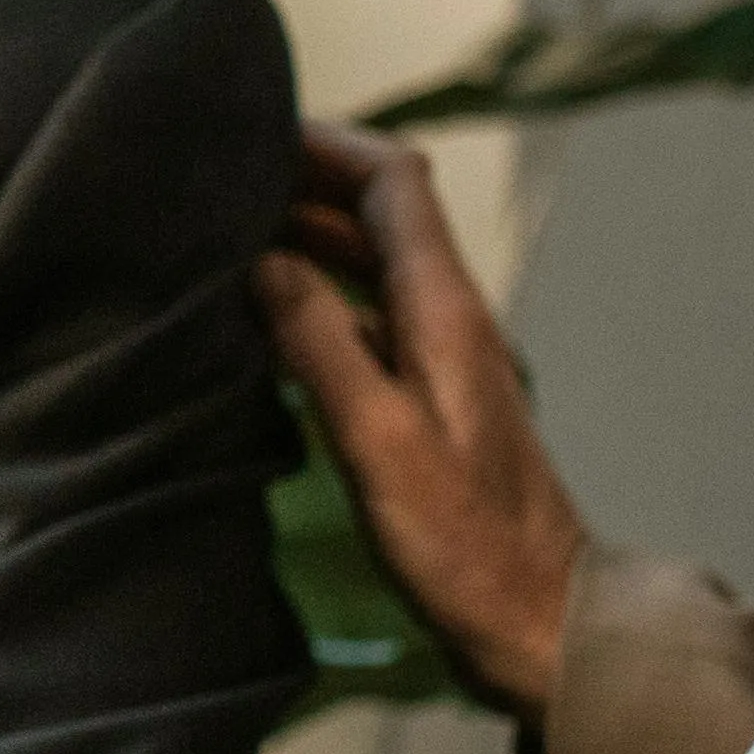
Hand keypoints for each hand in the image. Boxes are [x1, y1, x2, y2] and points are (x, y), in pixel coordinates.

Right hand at [259, 114, 587, 708]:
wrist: (539, 623)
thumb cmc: (465, 545)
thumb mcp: (379, 442)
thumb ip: (321, 344)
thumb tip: (263, 263)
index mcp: (445, 311)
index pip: (394, 182)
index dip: (327, 143)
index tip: (250, 130)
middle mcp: (448, 320)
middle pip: (380, 213)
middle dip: (302, 181)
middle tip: (214, 179)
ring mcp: (440, 360)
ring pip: (369, 265)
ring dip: (304, 238)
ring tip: (222, 237)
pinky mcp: (427, 403)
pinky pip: (363, 320)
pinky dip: (312, 300)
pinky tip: (259, 322)